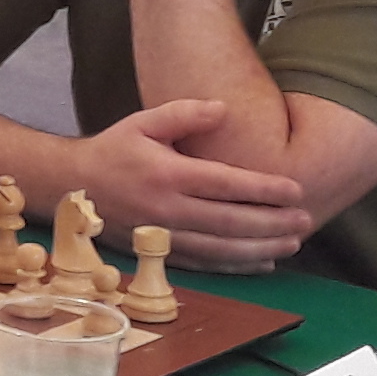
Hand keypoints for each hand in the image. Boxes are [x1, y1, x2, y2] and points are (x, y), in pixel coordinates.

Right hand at [77, 99, 315, 267]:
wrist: (69, 187)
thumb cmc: (112, 150)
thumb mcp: (143, 122)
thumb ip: (184, 113)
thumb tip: (224, 110)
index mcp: (167, 175)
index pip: (227, 184)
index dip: (265, 189)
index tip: (296, 190)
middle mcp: (167, 210)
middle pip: (230, 222)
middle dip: (273, 223)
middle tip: (307, 220)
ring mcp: (162, 237)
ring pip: (221, 249)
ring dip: (261, 248)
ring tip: (293, 243)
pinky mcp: (157, 254)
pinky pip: (204, 264)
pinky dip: (236, 266)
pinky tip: (262, 262)